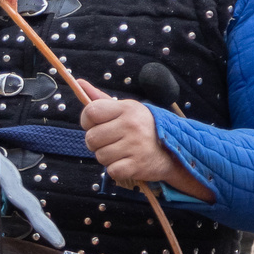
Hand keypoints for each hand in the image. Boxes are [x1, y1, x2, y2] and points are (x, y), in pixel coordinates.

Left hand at [77, 82, 211, 199]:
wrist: (175, 151)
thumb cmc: (144, 128)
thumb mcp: (126, 109)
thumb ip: (101, 99)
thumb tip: (79, 83)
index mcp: (127, 109)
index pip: (90, 112)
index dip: (87, 121)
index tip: (97, 125)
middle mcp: (131, 125)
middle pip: (91, 138)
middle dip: (97, 143)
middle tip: (113, 141)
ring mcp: (135, 146)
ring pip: (100, 156)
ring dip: (108, 157)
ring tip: (123, 151)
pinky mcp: (137, 165)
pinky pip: (111, 170)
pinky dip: (117, 169)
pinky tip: (129, 161)